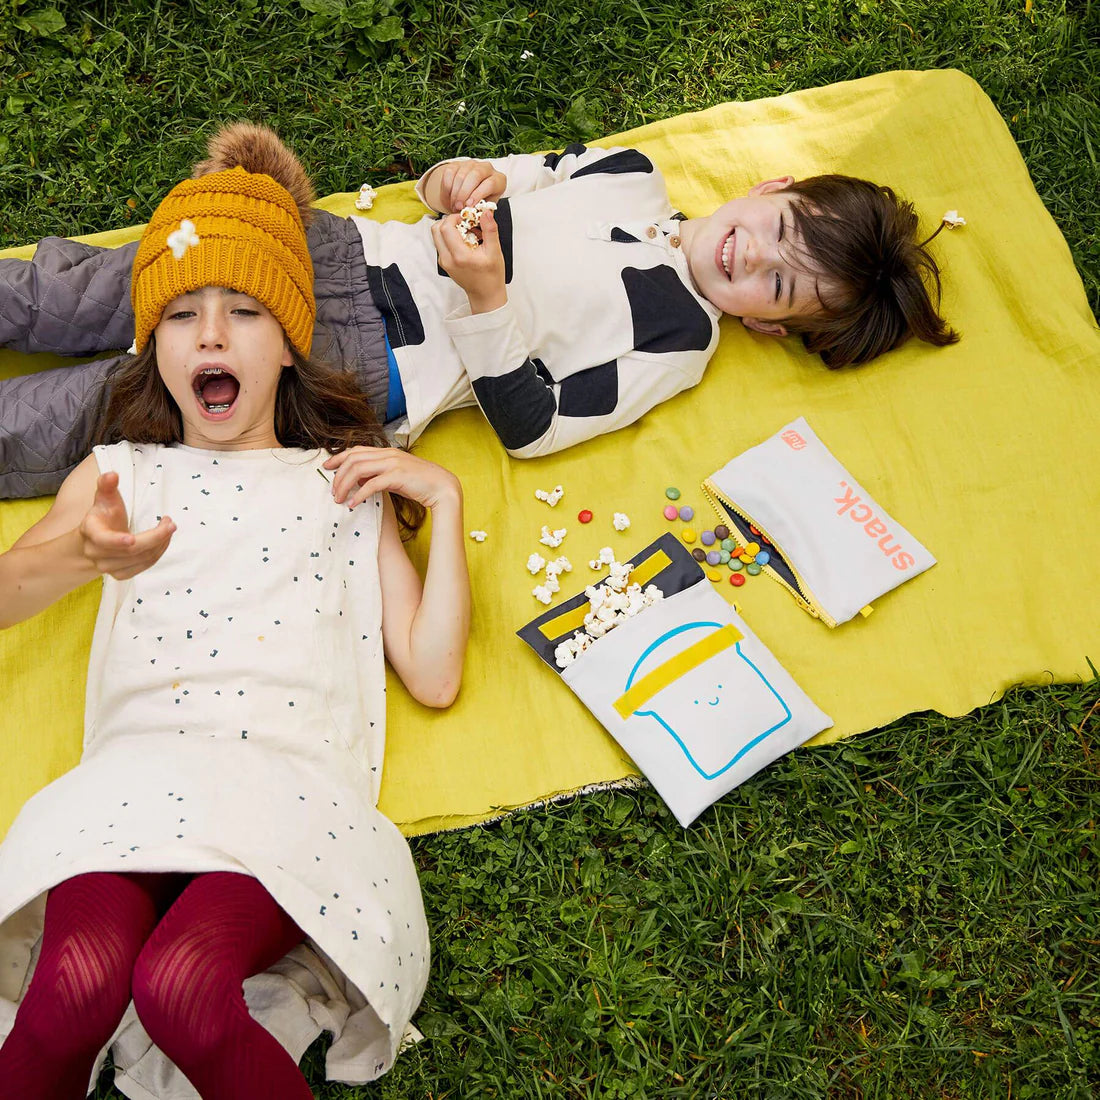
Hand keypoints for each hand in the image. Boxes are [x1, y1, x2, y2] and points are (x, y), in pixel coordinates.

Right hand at [79, 472, 174, 579]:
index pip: (103, 540)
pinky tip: (164, 541)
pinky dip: (158, 553)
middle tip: (170, 523)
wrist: (94, 541)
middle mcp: (97, 553)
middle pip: (131, 550)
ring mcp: (108, 567)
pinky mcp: (120, 574)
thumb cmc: (103, 516)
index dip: (117, 541)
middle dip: (155, 537)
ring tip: (169, 528)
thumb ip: (107, 486)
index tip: (131, 538)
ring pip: (141, 558)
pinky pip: (144, 565)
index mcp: (91, 532)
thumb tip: (112, 475)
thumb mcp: (104, 499)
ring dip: (161, 543)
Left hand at [324, 447, 461, 511]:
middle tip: (333, 491)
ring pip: (358, 470)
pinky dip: (359, 495)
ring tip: (340, 499)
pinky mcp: (397, 476)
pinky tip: (353, 504)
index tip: (326, 467)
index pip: (356, 450)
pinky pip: (370, 485)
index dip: (338, 457)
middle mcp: (388, 454)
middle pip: (352, 459)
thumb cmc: (421, 484)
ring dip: (344, 485)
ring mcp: (392, 463)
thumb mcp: (397, 475)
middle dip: (338, 475)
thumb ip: (379, 474)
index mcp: (387, 451)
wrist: (443, 487)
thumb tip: (360, 480)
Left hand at [431, 209, 506, 312]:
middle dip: (450, 221)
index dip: (455, 218)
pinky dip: (450, 238)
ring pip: (437, 236)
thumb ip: (490, 230)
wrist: (485, 294)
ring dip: (449, 229)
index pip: (446, 228)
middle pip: (436, 229)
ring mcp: (443, 261)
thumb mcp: (494, 251)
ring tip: (466, 233)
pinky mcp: (443, 262)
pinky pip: (441, 243)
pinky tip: (464, 242)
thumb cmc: (491, 276)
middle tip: (465, 223)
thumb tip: (486, 212)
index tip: (467, 218)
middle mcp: (447, 259)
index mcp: (459, 256)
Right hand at [432, 160, 505, 212]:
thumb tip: (482, 215)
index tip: (469, 205)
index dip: (478, 195)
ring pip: (461, 175)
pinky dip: (447, 188)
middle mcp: (486, 168)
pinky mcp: (457, 164)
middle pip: (475, 176)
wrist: (470, 196)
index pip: (490, 184)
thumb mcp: (486, 210)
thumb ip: (484, 213)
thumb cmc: (481, 204)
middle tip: (458, 207)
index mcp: (498, 179)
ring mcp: (471, 164)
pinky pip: (449, 173)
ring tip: (454, 206)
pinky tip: (449, 198)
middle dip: (464, 193)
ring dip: (455, 193)